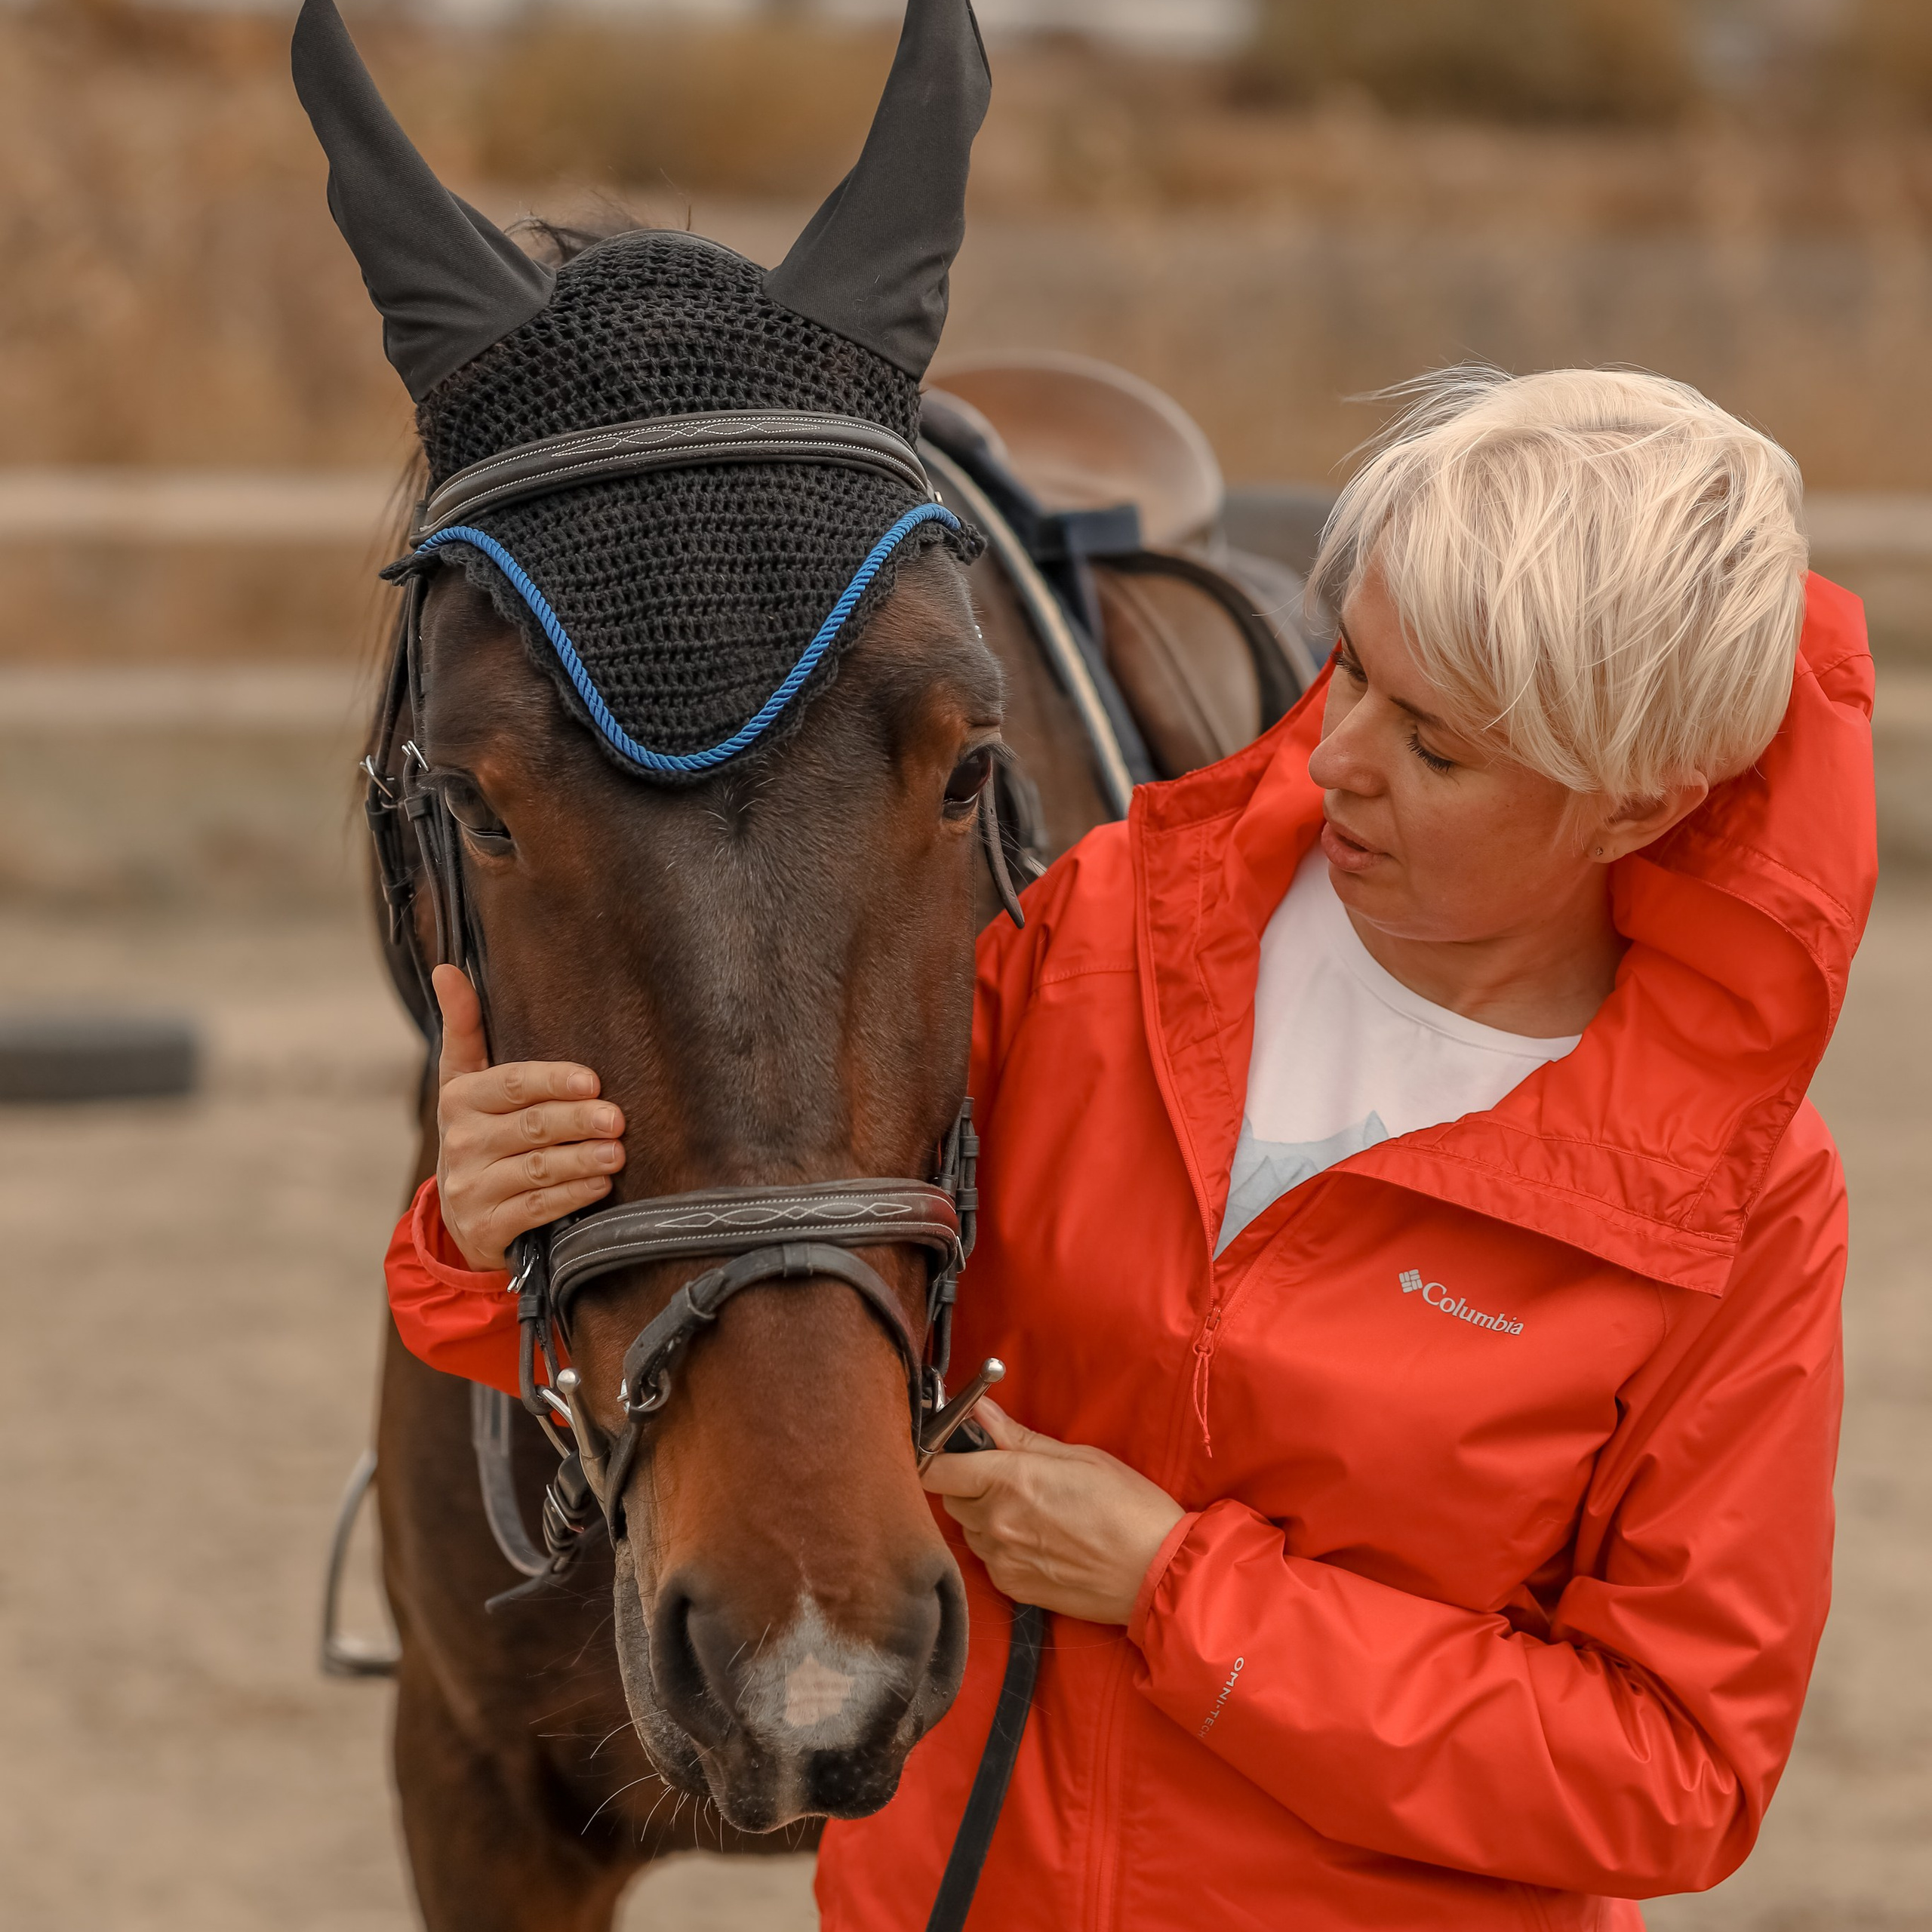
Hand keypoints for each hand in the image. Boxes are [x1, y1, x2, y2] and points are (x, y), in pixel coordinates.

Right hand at [430, 964, 625, 1270]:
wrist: (461, 1214)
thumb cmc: (479, 1131)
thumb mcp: (465, 1079)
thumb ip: (465, 1026)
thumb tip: (448, 967)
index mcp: (460, 1099)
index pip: (511, 1084)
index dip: (552, 1081)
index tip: (591, 1080)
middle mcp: (462, 1142)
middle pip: (530, 1127)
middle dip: (577, 1121)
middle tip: (618, 1118)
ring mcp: (472, 1187)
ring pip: (537, 1170)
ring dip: (582, 1161)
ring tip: (618, 1153)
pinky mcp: (486, 1227)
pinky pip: (537, 1209)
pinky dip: (572, 1197)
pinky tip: (600, 1185)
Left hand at [920, 1399, 1184, 1625]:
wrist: (1156, 1573)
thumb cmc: (1127, 1507)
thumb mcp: (1078, 1456)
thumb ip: (1018, 1437)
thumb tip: (980, 1412)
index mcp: (1009, 1480)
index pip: (936, 1469)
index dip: (935, 1455)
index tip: (949, 1449)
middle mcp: (996, 1522)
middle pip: (948, 1498)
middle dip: (966, 1483)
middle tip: (1004, 1476)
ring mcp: (1002, 1559)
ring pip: (968, 1529)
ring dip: (983, 1516)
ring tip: (1029, 1511)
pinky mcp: (1013, 1587)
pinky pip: (988, 1559)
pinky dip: (1001, 1547)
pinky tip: (1037, 1540)